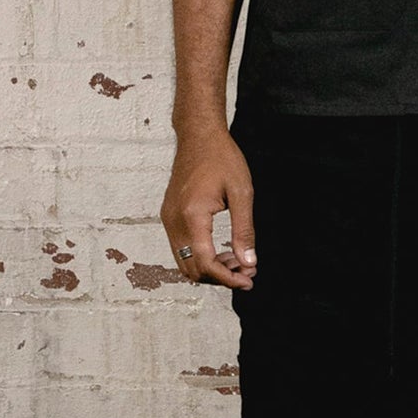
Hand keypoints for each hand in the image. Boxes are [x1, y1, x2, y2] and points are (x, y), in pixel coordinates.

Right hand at [161, 126, 256, 289]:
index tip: (249, 280)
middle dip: (220, 278)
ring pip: (185, 262)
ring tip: (239, 262)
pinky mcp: (169, 217)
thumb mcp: (242, 193)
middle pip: (192, 269)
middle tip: (248, 273)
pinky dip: (201, 257)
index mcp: (192, 216)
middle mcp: (174, 221)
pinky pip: (182, 249)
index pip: (205, 264)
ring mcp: (168, 219)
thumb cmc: (222, 158)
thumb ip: (244, 230)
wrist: (198, 136)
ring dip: (211, 269)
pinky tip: (223, 252)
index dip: (228, 279)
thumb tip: (249, 262)